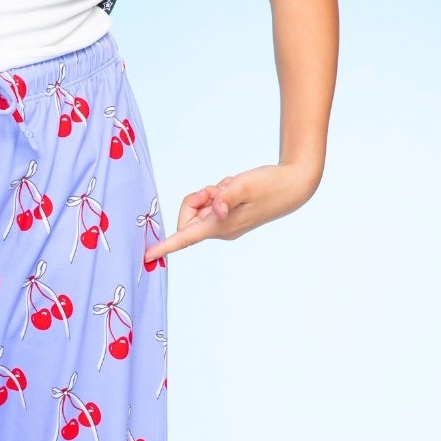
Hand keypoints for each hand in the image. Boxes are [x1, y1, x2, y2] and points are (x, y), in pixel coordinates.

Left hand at [146, 163, 316, 262]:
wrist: (293, 186)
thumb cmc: (269, 184)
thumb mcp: (244, 185)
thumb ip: (226, 196)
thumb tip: (216, 210)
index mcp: (220, 226)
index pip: (185, 238)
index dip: (165, 246)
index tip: (147, 256)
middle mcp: (220, 230)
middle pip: (189, 215)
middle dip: (198, 198)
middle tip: (218, 188)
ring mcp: (225, 225)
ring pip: (201, 208)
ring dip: (211, 194)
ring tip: (231, 188)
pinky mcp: (230, 218)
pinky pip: (213, 205)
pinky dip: (219, 194)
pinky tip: (236, 189)